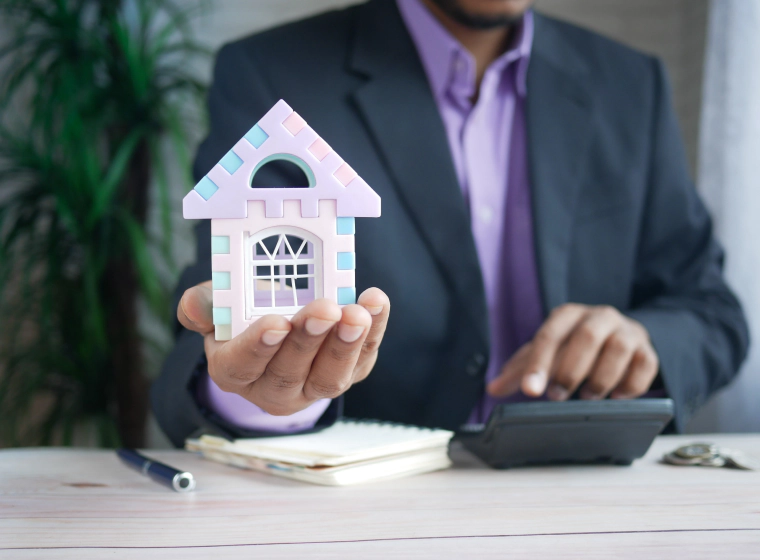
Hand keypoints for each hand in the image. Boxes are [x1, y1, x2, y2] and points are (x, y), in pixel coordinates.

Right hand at [178, 281, 389, 415]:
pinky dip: (373, 331)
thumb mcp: (218, 306)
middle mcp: (273, 389)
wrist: (279, 323)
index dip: (259, 346)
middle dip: (309, 340)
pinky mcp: (348, 374)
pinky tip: (376, 302)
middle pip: (290, 372)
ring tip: (357, 313)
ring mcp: (313, 386)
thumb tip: (195, 304)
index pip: (243, 365)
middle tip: (325, 310)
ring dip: (346, 344)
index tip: (277, 323)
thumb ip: (204, 305)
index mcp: (234, 371)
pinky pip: (362, 358)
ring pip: (329, 377)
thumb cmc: (244, 314)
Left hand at [487, 304, 658, 400]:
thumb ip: (521, 370)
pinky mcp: (647, 350)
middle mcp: (599, 317)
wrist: (620, 336)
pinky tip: (617, 397)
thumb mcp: (547, 353)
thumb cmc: (575, 346)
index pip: (549, 336)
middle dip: (570, 370)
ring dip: (601, 377)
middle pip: (586, 337)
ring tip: (589, 397)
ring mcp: (627, 332)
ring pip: (618, 349)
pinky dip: (631, 384)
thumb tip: (493, 388)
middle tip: (558, 397)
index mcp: (568, 315)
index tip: (530, 391)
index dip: (538, 364)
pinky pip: (645, 364)